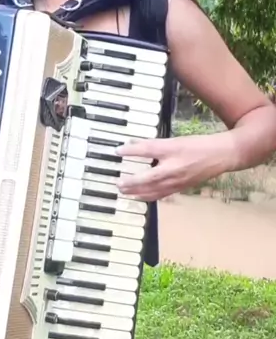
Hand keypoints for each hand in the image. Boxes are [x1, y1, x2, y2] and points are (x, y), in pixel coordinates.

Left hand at [116, 134, 233, 201]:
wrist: (221, 155)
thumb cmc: (198, 146)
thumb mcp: (174, 141)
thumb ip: (152, 145)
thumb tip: (131, 145)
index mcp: (172, 154)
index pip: (146, 151)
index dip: (130, 151)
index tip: (117, 151)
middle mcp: (172, 171)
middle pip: (146, 179)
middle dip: (130, 182)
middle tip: (117, 183)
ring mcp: (176, 182)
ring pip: (153, 191)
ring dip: (137, 192)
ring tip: (125, 192)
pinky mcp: (180, 188)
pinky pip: (161, 195)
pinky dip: (149, 196)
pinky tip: (142, 196)